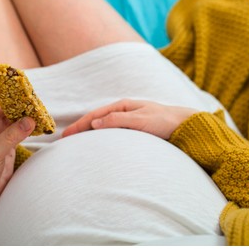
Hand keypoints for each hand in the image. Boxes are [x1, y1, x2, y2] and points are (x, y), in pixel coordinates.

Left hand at [0, 102, 34, 244]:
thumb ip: (11, 136)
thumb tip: (30, 121)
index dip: (10, 101)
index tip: (25, 96)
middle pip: (6, 111)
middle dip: (21, 108)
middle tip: (37, 104)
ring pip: (14, 120)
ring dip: (26, 117)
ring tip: (40, 112)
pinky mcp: (8, 142)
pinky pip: (20, 130)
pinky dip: (29, 127)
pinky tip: (39, 123)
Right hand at [62, 99, 198, 139]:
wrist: (183, 125)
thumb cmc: (164, 121)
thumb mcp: (141, 120)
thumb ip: (119, 121)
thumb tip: (95, 123)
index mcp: (123, 106)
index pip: (95, 115)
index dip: (80, 125)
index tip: (66, 135)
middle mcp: (123, 111)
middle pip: (96, 119)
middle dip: (80, 128)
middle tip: (64, 140)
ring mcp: (127, 120)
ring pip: (102, 126)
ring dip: (88, 132)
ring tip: (75, 142)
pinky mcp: (132, 129)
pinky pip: (111, 132)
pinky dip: (99, 136)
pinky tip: (95, 143)